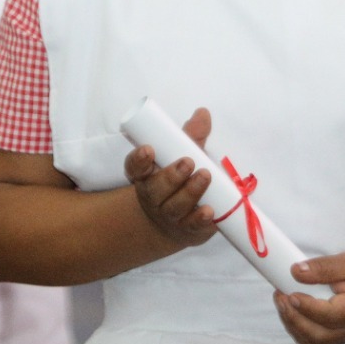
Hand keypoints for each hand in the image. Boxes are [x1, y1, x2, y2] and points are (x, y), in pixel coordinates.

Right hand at [124, 107, 215, 248]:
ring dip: (190, 192)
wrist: (174, 223)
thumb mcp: (180, 155)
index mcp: (146, 176)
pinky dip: (200, 220)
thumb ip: (191, 136)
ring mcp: (170, 216)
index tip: (149, 149)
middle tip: (187, 162)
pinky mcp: (188, 230)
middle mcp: (154, 198)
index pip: (135, 168)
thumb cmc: (178, 181)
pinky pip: (192, 227)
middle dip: (171, 176)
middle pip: (156, 189)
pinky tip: (209, 212)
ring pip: (175, 207)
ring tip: (205, 176)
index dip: (139, 160)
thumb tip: (203, 113)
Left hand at [274, 251, 344, 343]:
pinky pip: (315, 339)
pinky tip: (291, 312)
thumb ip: (325, 268)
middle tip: (279, 296)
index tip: (289, 292)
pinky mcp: (339, 334)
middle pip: (316, 335)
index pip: (328, 315)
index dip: (306, 307)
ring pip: (313, 341)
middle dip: (293, 318)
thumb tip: (296, 271)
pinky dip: (299, 329)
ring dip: (293, 324)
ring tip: (282, 302)